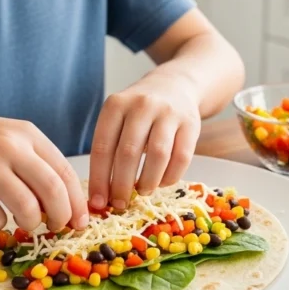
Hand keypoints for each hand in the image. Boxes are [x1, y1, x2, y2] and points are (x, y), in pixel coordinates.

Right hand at [0, 107, 89, 231]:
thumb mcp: (11, 136)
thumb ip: (37, 161)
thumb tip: (66, 200)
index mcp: (27, 134)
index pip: (65, 171)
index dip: (77, 201)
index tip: (81, 220)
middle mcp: (9, 147)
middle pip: (53, 191)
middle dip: (61, 217)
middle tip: (57, 227)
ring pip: (27, 209)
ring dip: (30, 223)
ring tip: (23, 221)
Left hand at [88, 75, 200, 209]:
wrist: (175, 85)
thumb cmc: (138, 112)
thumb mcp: (117, 118)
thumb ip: (109, 149)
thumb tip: (100, 194)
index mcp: (116, 105)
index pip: (103, 147)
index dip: (99, 179)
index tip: (97, 202)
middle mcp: (142, 105)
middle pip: (128, 153)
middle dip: (122, 185)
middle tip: (119, 204)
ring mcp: (169, 113)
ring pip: (157, 155)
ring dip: (147, 181)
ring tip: (142, 192)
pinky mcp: (191, 123)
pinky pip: (181, 157)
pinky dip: (170, 177)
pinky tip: (161, 183)